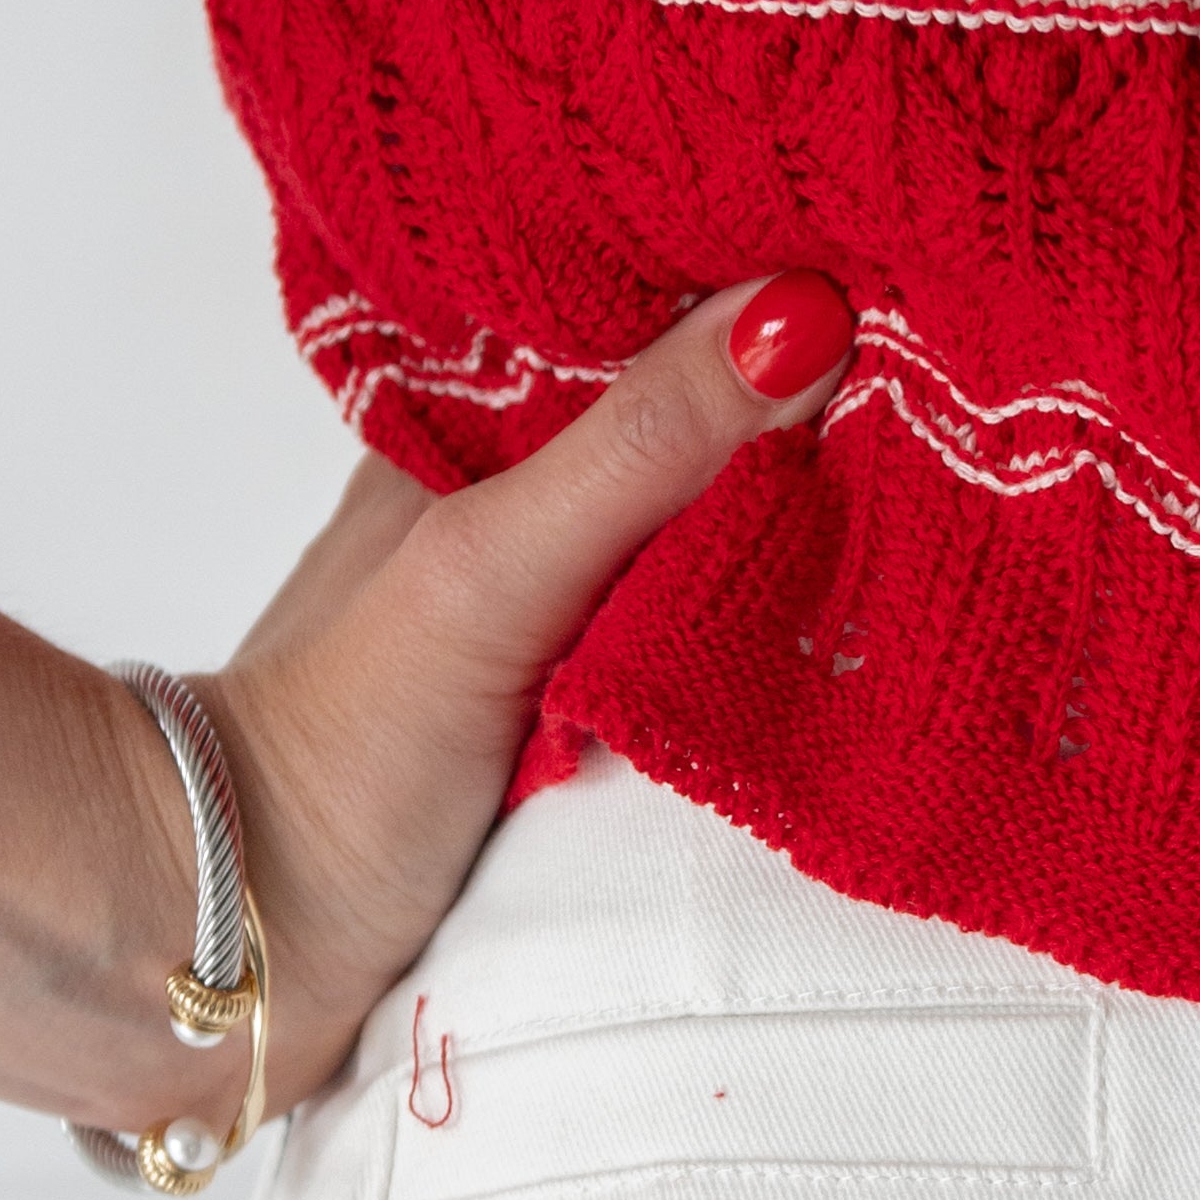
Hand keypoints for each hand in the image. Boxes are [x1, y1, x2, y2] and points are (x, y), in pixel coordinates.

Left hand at [195, 270, 854, 1110]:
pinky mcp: (576, 729)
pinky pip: (700, 653)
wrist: (247, 938)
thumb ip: (639, 446)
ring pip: (705, 544)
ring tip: (938, 477)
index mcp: (471, 430)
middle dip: (799, 411)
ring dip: (799, 530)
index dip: (752, 296)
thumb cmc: (335, 743)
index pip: (638, 322)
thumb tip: (801, 312)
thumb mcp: (496, 563)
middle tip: (951, 374)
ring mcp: (548, 622)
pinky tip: (850, 623)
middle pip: (688, 436)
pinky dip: (767, 638)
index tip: (887, 262)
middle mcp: (512, 512)